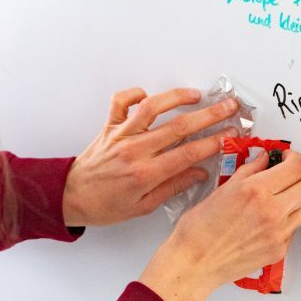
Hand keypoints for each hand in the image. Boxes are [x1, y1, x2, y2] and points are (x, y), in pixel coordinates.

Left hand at [62, 87, 240, 227]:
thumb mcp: (143, 207)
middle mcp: (134, 150)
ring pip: (152, 108)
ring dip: (177, 97)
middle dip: (208, 116)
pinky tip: (149, 94)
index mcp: (145, 173)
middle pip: (178, 127)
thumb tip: (200, 173)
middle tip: (229, 107)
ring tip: (197, 95)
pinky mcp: (109, 126)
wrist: (70, 197)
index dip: (213, 142)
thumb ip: (173, 187)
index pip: (188, 153)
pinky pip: (120, 102)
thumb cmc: (105, 205)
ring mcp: (121, 135)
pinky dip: (134, 93)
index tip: (230, 135)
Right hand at [137, 149, 300, 300]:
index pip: (297, 166)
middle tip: (294, 174)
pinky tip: (273, 218)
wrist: (194, 263)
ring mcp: (280, 233)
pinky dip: (291, 218)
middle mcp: (273, 211)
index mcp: (256, 190)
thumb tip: (265, 159)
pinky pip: (297, 227)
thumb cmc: (199, 228)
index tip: (287, 158)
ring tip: (291, 194)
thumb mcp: (223, 189)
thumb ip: (249, 171)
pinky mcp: (280, 250)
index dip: (295, 158)